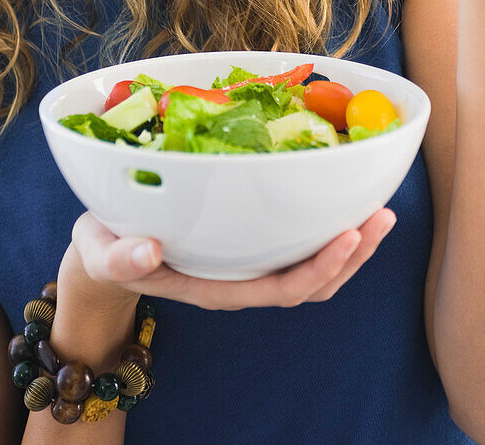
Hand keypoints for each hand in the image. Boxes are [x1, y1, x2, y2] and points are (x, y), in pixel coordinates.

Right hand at [68, 207, 396, 310]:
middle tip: (383, 215)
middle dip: (353, 254)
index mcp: (217, 288)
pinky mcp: (248, 242)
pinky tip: (340, 195)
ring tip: (380, 208)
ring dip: (351, 242)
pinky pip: (297, 243)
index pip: (281, 289)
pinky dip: (325, 224)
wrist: (101, 251)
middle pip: (312, 282)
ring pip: (312, 265)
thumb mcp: (102, 253)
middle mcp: (241, 281)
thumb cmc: (105, 250)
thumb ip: (119, 258)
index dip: (320, 267)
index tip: (349, 235)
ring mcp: (248, 263)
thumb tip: (148, 252)